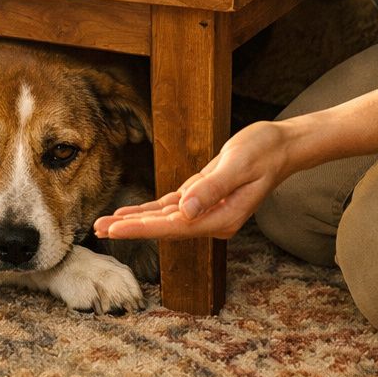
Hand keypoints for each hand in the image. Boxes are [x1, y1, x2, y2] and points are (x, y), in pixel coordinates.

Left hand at [93, 121, 295, 241]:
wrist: (280, 146)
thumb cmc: (263, 151)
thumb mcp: (238, 165)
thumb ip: (212, 188)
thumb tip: (185, 210)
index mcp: (222, 218)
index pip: (174, 226)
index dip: (142, 228)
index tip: (115, 230)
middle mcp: (213, 220)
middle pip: (164, 227)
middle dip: (130, 228)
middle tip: (97, 230)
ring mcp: (207, 211)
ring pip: (164, 219)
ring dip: (135, 221)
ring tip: (104, 225)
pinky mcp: (202, 198)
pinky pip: (171, 208)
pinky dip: (149, 210)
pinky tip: (130, 214)